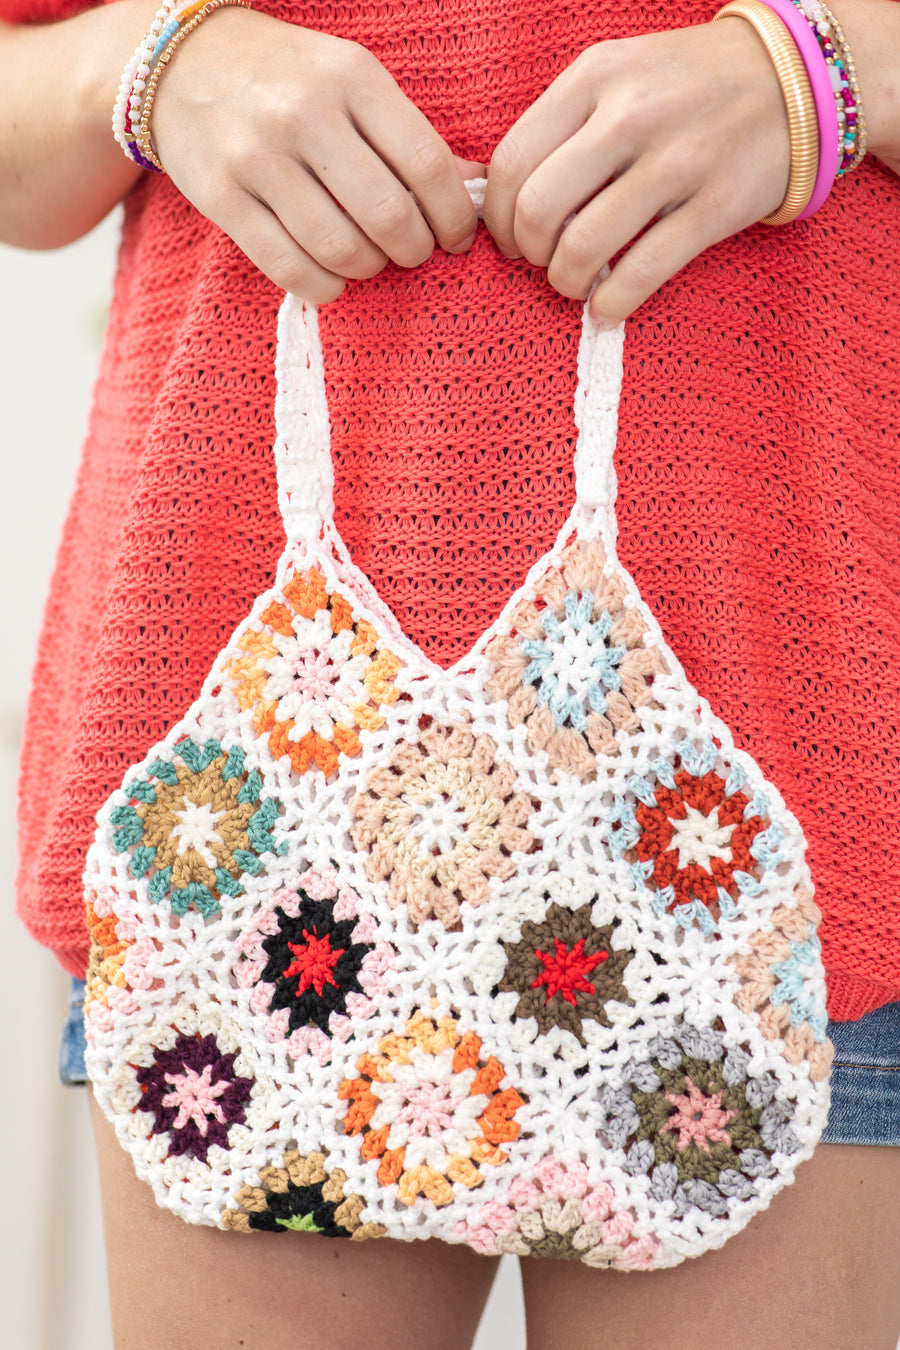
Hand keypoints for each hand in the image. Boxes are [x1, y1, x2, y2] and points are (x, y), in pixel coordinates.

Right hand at [151, 9, 481, 300]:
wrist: (180, 63)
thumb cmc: (287, 79)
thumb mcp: (352, 81)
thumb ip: (409, 135)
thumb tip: (476, 188)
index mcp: (351, 77)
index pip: (427, 166)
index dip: (453, 218)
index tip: (455, 237)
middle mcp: (304, 113)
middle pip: (389, 216)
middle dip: (414, 250)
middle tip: (412, 252)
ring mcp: (257, 157)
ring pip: (342, 249)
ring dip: (369, 269)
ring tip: (370, 259)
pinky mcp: (221, 198)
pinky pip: (289, 269)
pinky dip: (324, 287)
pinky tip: (332, 277)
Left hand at [482, 21, 790, 325]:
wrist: (793, 79)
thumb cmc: (687, 86)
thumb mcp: (617, 76)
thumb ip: (562, 125)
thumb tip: (507, 201)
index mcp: (594, 78)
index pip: (511, 163)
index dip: (497, 217)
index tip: (509, 238)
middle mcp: (630, 115)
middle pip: (537, 210)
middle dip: (528, 252)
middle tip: (542, 261)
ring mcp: (676, 161)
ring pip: (583, 247)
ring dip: (566, 282)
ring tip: (576, 283)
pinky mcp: (713, 207)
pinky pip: (641, 272)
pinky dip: (612, 302)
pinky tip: (608, 306)